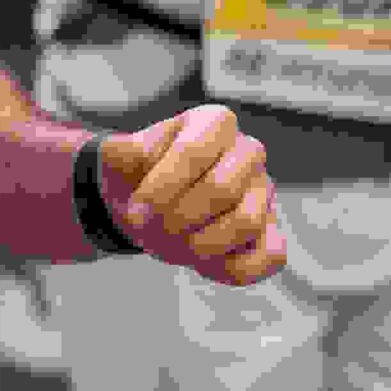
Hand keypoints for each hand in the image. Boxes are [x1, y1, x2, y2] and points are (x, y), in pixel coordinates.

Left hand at [99, 107, 285, 286]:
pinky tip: (201, 262)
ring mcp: (264, 193)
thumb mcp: (119, 158)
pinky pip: (270, 257)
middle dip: (178, 218)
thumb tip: (141, 156)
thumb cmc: (139, 176)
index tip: (135, 211)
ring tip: (172, 243)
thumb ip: (123, 153)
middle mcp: (247, 152)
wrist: (146, 205)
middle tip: (151, 229)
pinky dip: (231, 267)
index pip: (192, 152)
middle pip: (222, 189)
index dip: (160, 188)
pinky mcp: (272, 232)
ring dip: (199, 245)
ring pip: (246, 224)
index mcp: (214, 122)